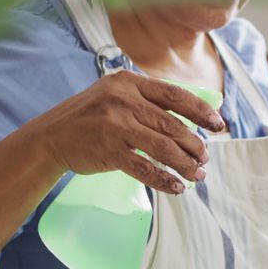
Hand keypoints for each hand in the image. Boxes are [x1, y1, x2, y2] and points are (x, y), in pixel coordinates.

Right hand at [29, 70, 225, 193]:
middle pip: (172, 124)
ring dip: (185, 164)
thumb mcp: (115, 96)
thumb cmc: (89, 119)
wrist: (49, 138)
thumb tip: (191, 119)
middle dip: (195, 144)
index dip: (201, 111)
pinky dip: (165, 180)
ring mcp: (115, 124)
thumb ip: (146, 101)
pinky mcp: (108, 150)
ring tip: (198, 174)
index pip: (175, 95)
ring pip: (163, 147)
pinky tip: (177, 187)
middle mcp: (123, 99)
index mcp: (129, 82)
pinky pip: (145, 168)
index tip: (218, 125)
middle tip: (205, 157)